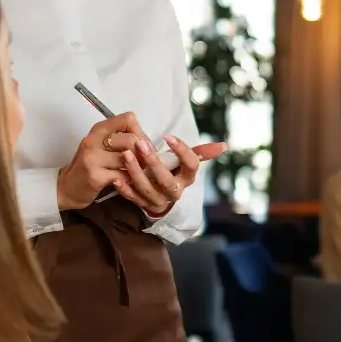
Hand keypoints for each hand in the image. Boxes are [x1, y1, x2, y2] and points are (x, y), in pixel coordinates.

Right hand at [56, 113, 150, 211]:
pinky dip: (129, 179)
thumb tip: (147, 143)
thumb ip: (121, 139)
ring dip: (138, 168)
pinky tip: (127, 181)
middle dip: (143, 153)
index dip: (141, 133)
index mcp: (99, 129)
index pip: (128, 119)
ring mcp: (93, 158)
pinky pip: (122, 175)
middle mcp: (94, 140)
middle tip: (145, 163)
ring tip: (137, 173)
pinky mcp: (95, 176)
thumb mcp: (101, 146)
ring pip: (128, 159)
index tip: (144, 146)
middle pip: (131, 140)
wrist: (68, 187)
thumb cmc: (90, 165)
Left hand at [110, 134, 226, 217]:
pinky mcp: (143, 205)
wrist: (160, 195)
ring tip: (125, 154)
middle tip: (140, 143)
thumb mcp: (185, 162)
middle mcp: (175, 192)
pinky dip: (124, 188)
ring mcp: (159, 200)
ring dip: (135, 172)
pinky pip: (132, 198)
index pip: (191, 165)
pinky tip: (116, 177)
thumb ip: (200, 152)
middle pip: (166, 180)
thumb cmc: (172, 172)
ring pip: (147, 189)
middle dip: (153, 162)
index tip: (168, 137)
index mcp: (188, 178)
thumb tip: (223, 146)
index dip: (182, 152)